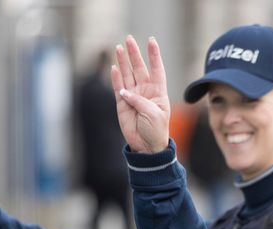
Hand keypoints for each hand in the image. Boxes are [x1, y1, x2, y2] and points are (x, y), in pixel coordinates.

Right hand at [111, 35, 170, 152]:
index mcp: (158, 92)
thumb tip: (125, 92)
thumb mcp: (153, 115)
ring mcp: (133, 96)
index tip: (151, 41)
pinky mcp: (122, 104)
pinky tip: (114, 67)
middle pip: (139, 68)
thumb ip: (140, 101)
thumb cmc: (156, 130)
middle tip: (129, 39)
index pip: (156, 69)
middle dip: (134, 54)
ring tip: (119, 47)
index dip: (154, 55)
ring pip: (127, 75)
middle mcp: (145, 91)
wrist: (147, 146)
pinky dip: (115, 78)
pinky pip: (117, 87)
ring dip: (123, 62)